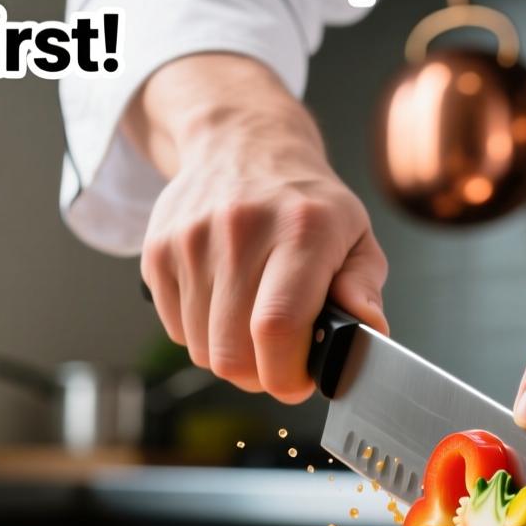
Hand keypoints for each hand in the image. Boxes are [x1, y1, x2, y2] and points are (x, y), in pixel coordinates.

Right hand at [132, 54, 387, 401]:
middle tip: (278, 360)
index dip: (286, 375)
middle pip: (232, 351)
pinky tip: (223, 303)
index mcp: (302, 229)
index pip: (278, 327)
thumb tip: (368, 329)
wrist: (241, 144)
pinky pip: (175, 330)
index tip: (297, 381)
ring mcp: (192, 239)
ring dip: (230, 354)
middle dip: (259, 376)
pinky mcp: (157, 249)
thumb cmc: (305, 202)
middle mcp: (241, 229)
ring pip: (202, 349)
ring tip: (252, 323)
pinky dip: (200, 333)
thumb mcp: (354, 235)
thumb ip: (363, 287)